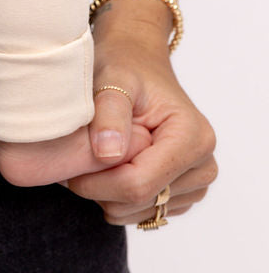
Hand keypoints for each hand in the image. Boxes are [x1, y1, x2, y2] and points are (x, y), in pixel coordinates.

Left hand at [64, 13, 217, 225]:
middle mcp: (203, 165)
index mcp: (193, 138)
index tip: (68, 170)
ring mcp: (197, 182)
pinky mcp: (184, 193)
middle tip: (77, 160)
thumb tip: (108, 154)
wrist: (138, 60)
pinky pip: (145, 212)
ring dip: (109, 194)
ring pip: (141, 212)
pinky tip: (110, 166)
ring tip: (95, 156)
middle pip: (141, 202)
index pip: (139, 184)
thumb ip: (110, 113)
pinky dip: (120, 197)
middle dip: (101, 189)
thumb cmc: (125, 64)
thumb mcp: (113, 78)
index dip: (97, 184)